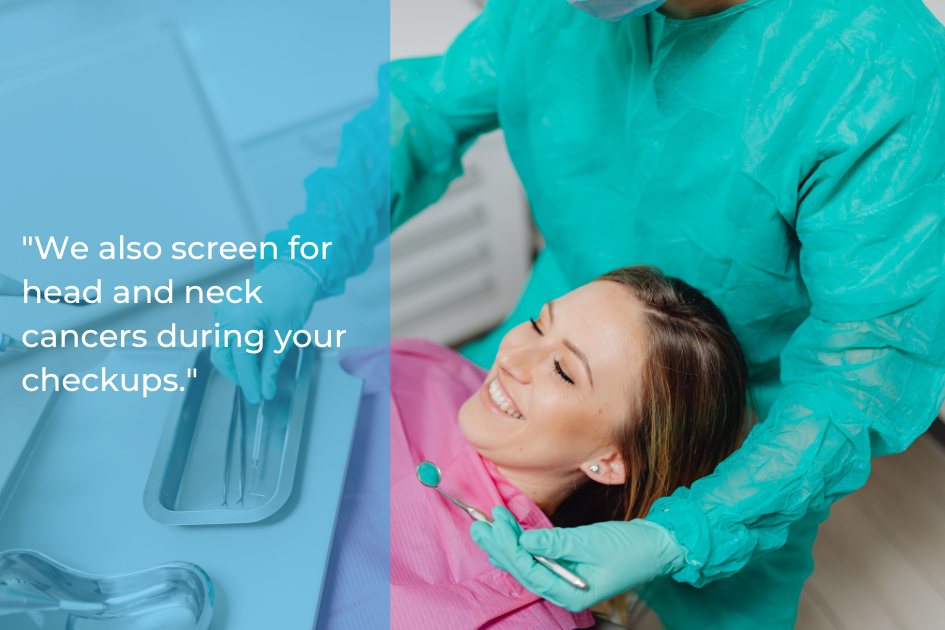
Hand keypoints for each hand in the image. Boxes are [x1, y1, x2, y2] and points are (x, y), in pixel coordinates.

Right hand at [211, 262, 317, 402]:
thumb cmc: (292, 298)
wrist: (293, 272)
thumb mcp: (284, 337)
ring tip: (258, 364)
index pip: (240, 361)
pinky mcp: (223, 306)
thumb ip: (270, 366)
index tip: (256, 396)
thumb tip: (265, 388)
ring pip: (220, 346)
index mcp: (241, 320)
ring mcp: (222, 308)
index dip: (248, 382)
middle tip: (255, 386)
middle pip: (222, 356)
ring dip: (236, 360)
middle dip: (237, 374)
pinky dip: (236, 345)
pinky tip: (254, 347)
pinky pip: (223, 333)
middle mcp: (225, 313)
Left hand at [471, 506, 684, 611]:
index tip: (496, 522)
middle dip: (499, 546)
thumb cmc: (630, 548)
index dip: (509, 546)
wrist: (656, 546)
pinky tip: (505, 538)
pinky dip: (521, 545)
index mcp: (570, 593)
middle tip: (479, 524)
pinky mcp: (567, 567)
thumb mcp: (590, 542)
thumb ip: (556, 543)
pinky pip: (537, 559)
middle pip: (522, 569)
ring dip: (505, 544)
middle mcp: (564, 591)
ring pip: (526, 564)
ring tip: (485, 527)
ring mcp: (565, 580)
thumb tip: (525, 540)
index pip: (529, 571)